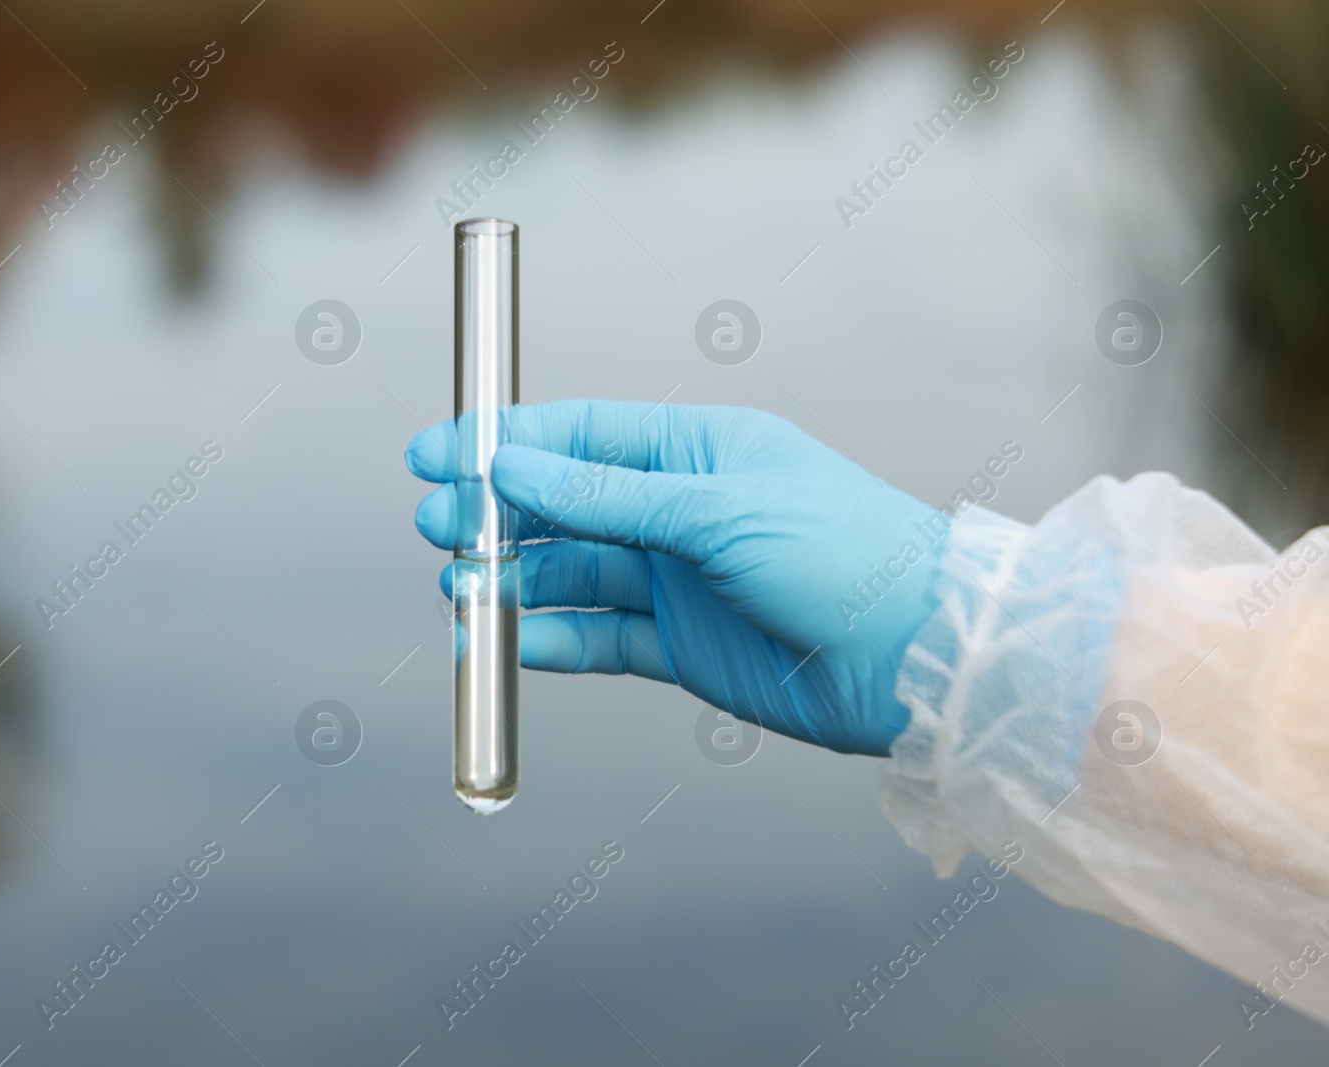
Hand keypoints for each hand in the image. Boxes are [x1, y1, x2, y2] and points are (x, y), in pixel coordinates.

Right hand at [405, 400, 943, 755]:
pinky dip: (547, 640)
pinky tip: (505, 643)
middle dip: (493, 513)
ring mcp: (675, 580)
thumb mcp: (716, 511)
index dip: (503, 440)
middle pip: (561, 504)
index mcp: (695, 450)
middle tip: (435, 526)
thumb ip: (606, 495)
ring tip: (456, 590)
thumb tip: (511, 463)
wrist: (914, 659)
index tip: (435, 452)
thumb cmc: (838, 555)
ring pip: (569, 574)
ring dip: (510, 579)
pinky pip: (594, 638)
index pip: (577, 434)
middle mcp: (678, 510)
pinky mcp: (678, 646)